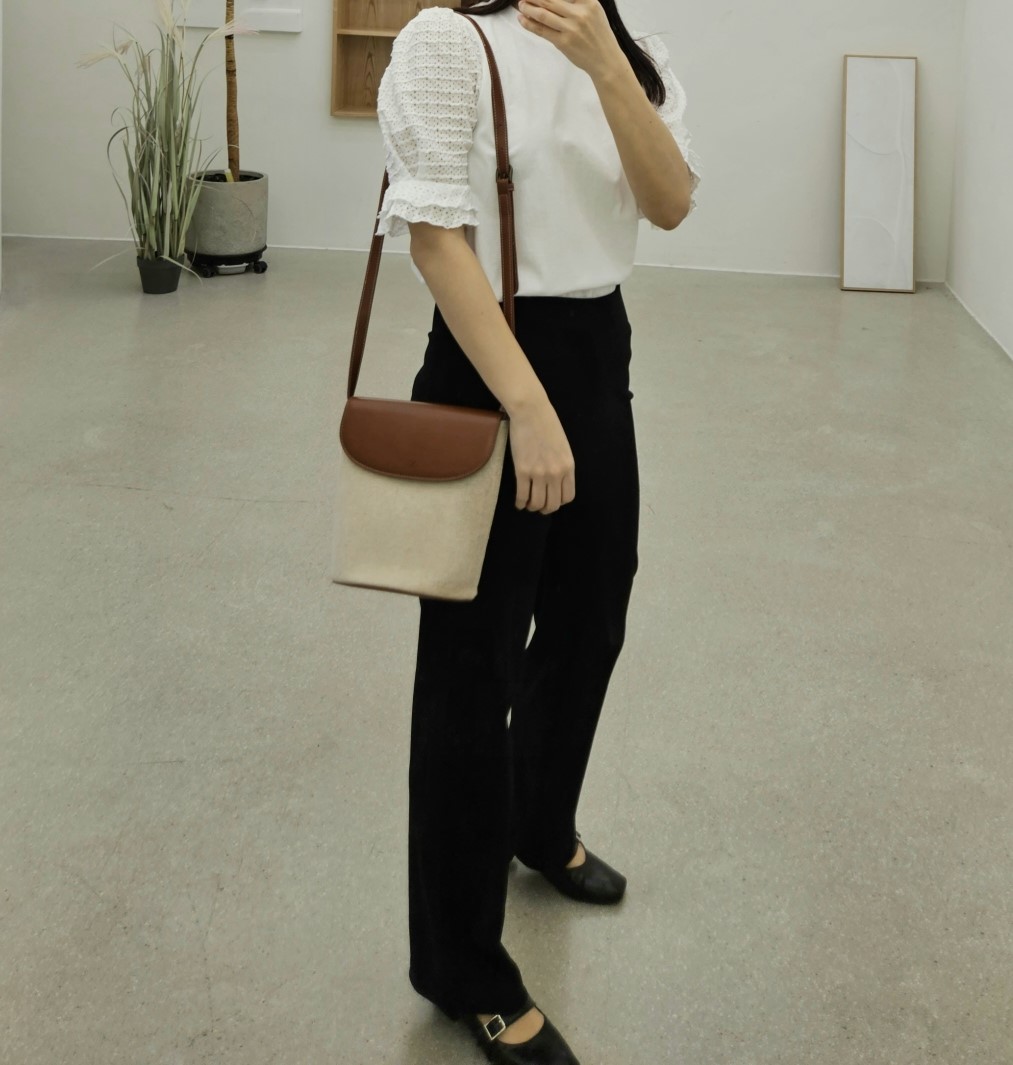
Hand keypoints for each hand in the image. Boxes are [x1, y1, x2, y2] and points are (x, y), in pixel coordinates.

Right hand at [506, 398, 575, 514]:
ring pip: (537, 503)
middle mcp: (556, 473)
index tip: (551, 499)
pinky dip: (520, 503)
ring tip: (527, 504)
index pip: (568, 497)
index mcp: (568, 466)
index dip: (559, 502)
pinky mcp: (522, 470)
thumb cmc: (547, 424)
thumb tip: (556, 479)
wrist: (531, 411)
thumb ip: (561, 464)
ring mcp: (539, 473)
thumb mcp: (563, 446)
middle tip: (538, 506)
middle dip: (545, 509)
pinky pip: (522, 495)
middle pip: (553, 504)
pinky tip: (518, 502)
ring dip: (532, 507)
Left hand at [515, 0, 624, 79]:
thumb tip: (553, 1)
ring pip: (543, 14)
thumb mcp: (594, 12)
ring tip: (521, 5)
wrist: (605, 60)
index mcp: (588, 2)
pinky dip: (530, 24)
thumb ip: (577, 3)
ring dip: (528, 8)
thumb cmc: (598, 36)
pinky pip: (542, 30)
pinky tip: (523, 19)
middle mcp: (580, 13)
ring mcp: (571, 28)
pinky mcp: (564, 42)